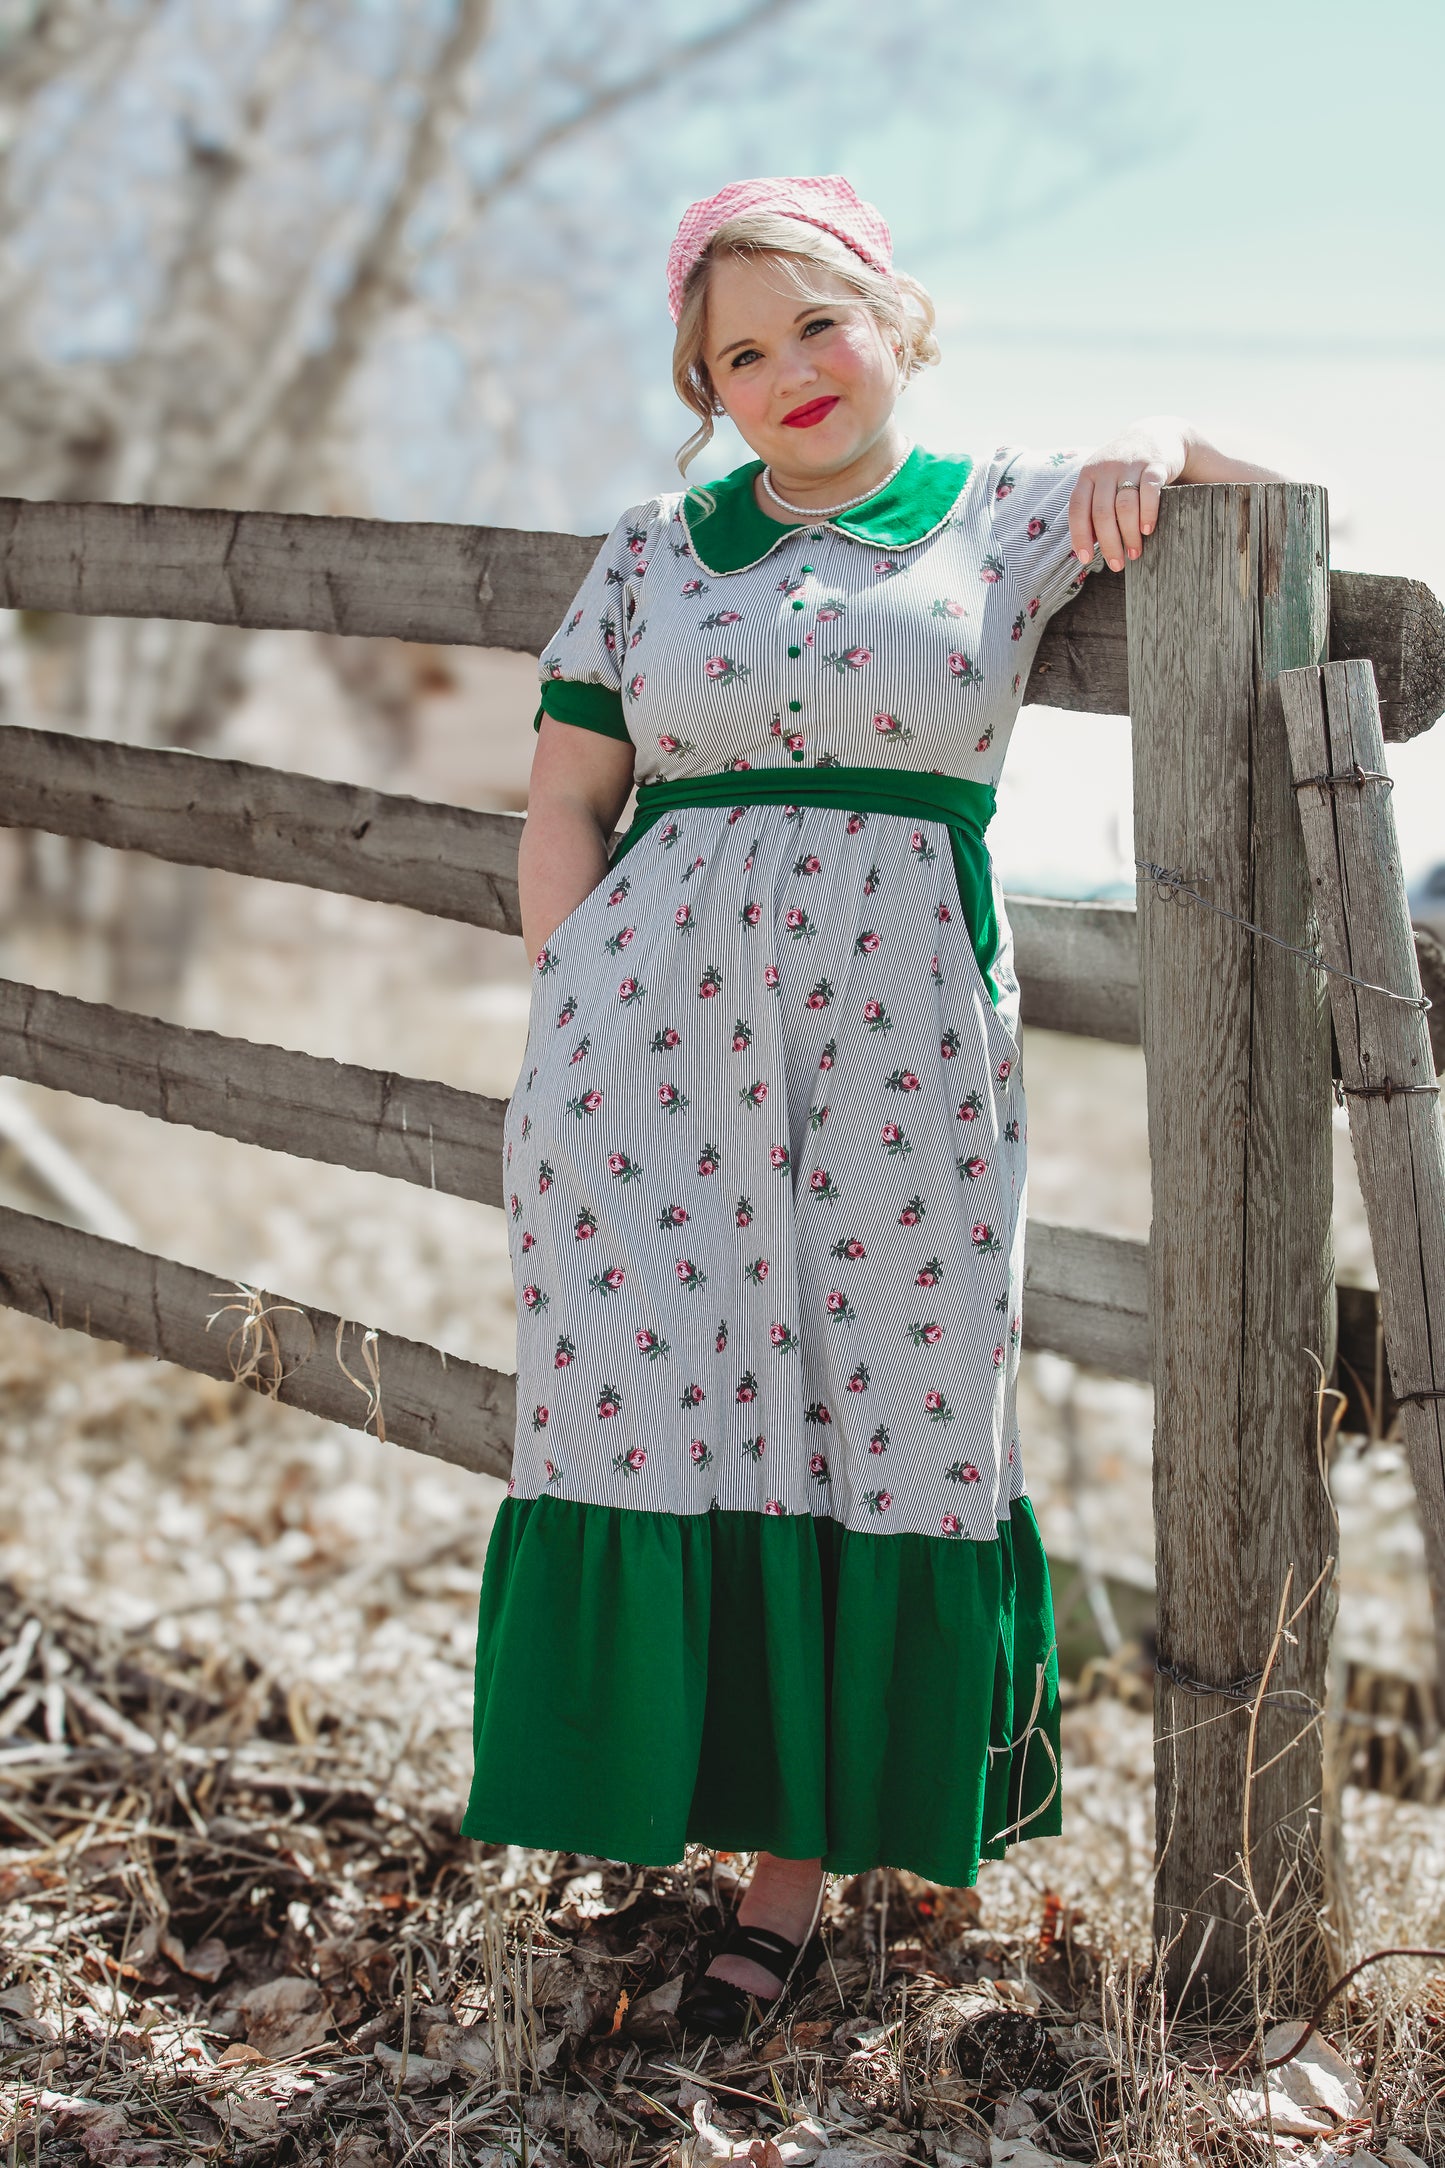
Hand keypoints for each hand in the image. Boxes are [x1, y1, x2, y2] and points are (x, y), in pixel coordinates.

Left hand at [1068, 418, 1189, 572]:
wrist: (1158, 433)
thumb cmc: (1125, 469)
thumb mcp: (1103, 480)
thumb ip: (1092, 507)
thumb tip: (1085, 549)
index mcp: (1088, 474)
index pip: (1077, 509)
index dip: (1080, 536)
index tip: (1085, 559)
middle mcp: (1107, 468)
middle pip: (1102, 513)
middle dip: (1109, 544)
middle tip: (1117, 564)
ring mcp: (1131, 465)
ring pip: (1125, 506)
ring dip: (1129, 534)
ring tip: (1135, 552)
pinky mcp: (1155, 464)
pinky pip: (1149, 492)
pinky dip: (1148, 514)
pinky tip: (1148, 530)